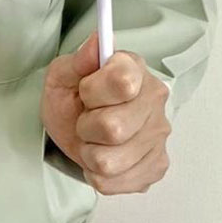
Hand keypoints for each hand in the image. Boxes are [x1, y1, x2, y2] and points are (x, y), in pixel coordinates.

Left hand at [42, 32, 171, 194]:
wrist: (76, 130)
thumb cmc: (72, 99)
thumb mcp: (62, 75)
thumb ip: (78, 60)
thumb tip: (97, 40)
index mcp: (133, 68)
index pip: (122, 81)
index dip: (93, 91)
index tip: (85, 91)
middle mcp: (154, 99)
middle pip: (113, 128)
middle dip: (86, 126)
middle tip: (86, 118)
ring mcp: (159, 135)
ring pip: (110, 161)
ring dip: (89, 153)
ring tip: (92, 139)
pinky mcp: (156, 166)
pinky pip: (114, 182)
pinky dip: (97, 174)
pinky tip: (102, 155)